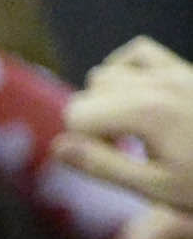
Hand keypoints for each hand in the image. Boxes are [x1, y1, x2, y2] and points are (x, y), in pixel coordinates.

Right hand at [58, 37, 192, 212]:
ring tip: (131, 129)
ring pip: (106, 73)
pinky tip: (131, 96)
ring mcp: (173, 72)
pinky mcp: (184, 70)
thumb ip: (102, 166)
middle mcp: (158, 84)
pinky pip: (138, 52)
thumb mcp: (153, 187)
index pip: (77, 114)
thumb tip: (57, 148)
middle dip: (92, 122)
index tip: (113, 160)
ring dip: (106, 99)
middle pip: (89, 93)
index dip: (83, 143)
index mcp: (148, 113)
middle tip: (122, 150)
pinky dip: (124, 68)